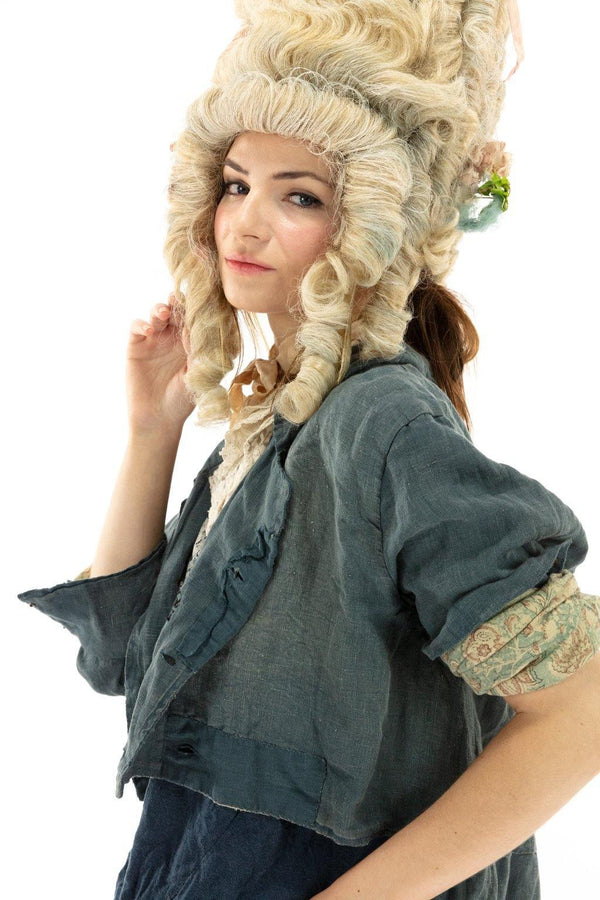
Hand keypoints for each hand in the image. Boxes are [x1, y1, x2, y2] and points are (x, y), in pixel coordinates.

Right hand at [126, 294, 195, 436]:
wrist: (158, 419)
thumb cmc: (182, 400)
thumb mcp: (196, 376)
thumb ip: (197, 353)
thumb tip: (195, 329)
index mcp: (192, 343)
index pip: (195, 319)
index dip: (197, 309)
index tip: (201, 302)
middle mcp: (174, 338)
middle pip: (176, 311)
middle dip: (178, 303)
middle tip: (179, 300)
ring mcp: (154, 340)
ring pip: (157, 313)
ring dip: (160, 309)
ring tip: (164, 313)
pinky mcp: (136, 346)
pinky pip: (137, 327)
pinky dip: (142, 324)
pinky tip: (150, 330)